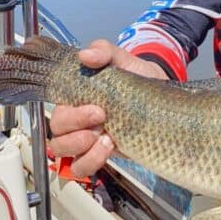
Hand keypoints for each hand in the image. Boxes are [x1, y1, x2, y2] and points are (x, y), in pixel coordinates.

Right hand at [49, 39, 167, 176]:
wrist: (164, 100)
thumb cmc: (139, 78)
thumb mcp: (124, 60)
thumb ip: (105, 52)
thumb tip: (86, 55)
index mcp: (78, 96)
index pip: (55, 106)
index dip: (69, 112)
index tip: (97, 107)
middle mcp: (77, 119)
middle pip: (56, 130)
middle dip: (76, 126)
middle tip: (103, 118)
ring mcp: (87, 138)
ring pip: (62, 151)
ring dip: (81, 147)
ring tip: (107, 139)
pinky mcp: (99, 154)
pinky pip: (80, 167)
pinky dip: (90, 161)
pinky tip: (109, 149)